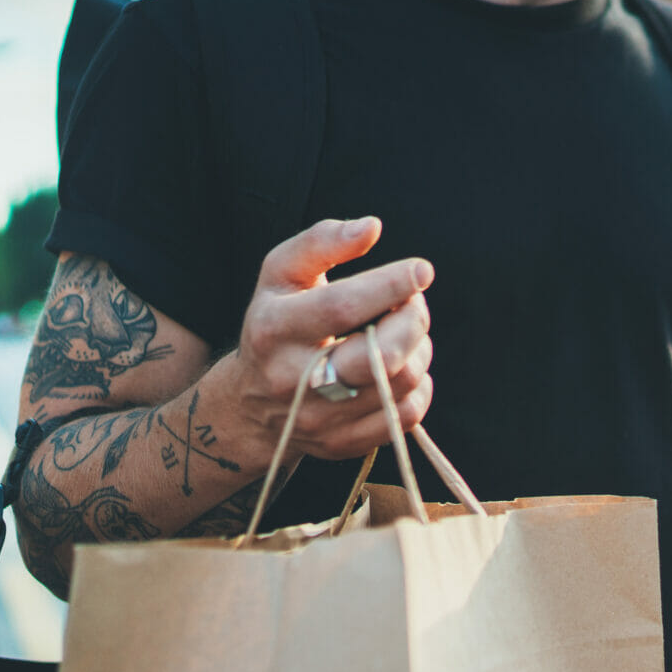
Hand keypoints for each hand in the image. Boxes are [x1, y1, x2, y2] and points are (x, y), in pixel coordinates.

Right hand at [228, 217, 435, 459]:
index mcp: (274, 329)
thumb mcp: (281, 274)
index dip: (391, 285)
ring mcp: (318, 419)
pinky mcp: (342, 445)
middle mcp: (292, 379)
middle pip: (380, 355)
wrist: (251, 405)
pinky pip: (406, 415)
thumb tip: (371, 227)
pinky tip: (403, 365)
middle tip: (413, 303)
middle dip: (413, 322)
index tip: (420, 270)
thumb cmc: (277, 324)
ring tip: (406, 331)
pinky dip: (419, 384)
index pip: (342, 308)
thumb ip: (321, 243)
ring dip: (419, 349)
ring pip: (400, 382)